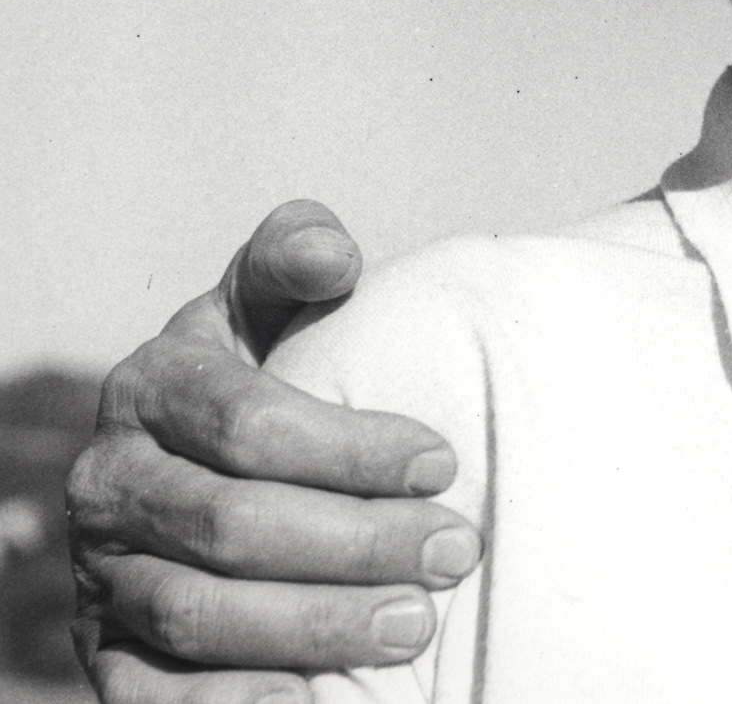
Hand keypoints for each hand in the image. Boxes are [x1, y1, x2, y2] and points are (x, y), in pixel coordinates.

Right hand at [67, 201, 484, 703]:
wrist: (182, 455)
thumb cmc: (255, 363)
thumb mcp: (262, 297)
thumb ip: (294, 254)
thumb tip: (333, 255)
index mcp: (148, 386)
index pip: (249, 423)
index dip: (350, 448)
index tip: (442, 462)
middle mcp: (108, 483)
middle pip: (231, 527)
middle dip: (354, 544)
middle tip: (452, 551)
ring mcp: (98, 578)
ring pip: (199, 615)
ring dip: (313, 628)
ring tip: (416, 626)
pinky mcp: (105, 658)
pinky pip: (155, 700)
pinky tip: (321, 703)